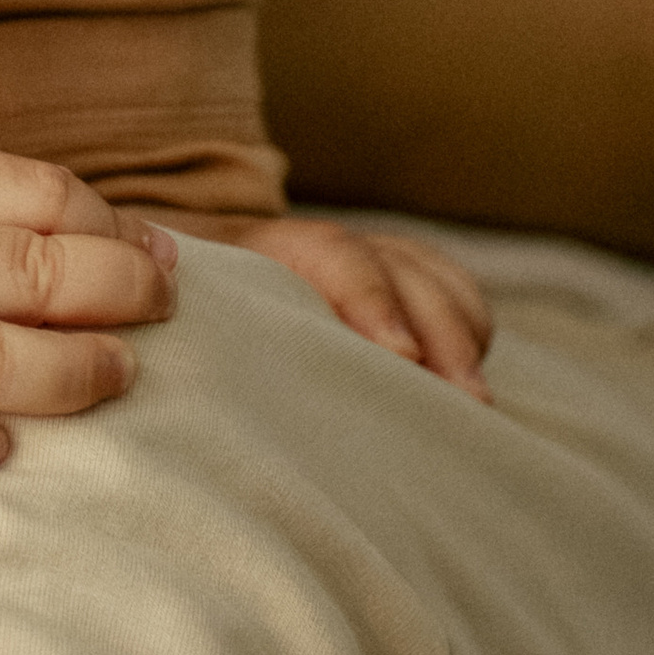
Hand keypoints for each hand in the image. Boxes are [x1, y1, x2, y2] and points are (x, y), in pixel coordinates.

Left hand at [161, 210, 492, 395]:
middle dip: (440, 331)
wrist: (192, 282)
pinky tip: (473, 379)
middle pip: (400, 266)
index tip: (400, 356)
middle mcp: (327, 249)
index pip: (335, 254)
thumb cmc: (185, 317)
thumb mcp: (182, 313)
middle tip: (464, 400)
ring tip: (476, 404)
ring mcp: (369, 263)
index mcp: (268, 251)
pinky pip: (453, 290)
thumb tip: (177, 361)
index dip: (372, 298)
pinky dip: (471, 327)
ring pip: (433, 276)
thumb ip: (190, 328)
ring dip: (462, 334)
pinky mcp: (400, 288)